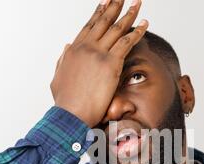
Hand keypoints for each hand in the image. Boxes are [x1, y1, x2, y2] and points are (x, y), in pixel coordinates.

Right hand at [50, 0, 148, 127]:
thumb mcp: (58, 77)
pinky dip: (137, 31)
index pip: (89, 27)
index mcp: (74, 50)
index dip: (98, 14)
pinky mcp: (111, 64)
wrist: (70, 114)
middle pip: (103, 22)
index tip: (105, 3)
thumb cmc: (64, 101)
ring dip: (129, 14)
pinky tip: (145, 23)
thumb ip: (63, 60)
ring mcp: (98, 54)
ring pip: (117, 29)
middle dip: (114, 7)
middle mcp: (86, 47)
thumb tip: (67, 47)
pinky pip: (127, 42)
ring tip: (137, 3)